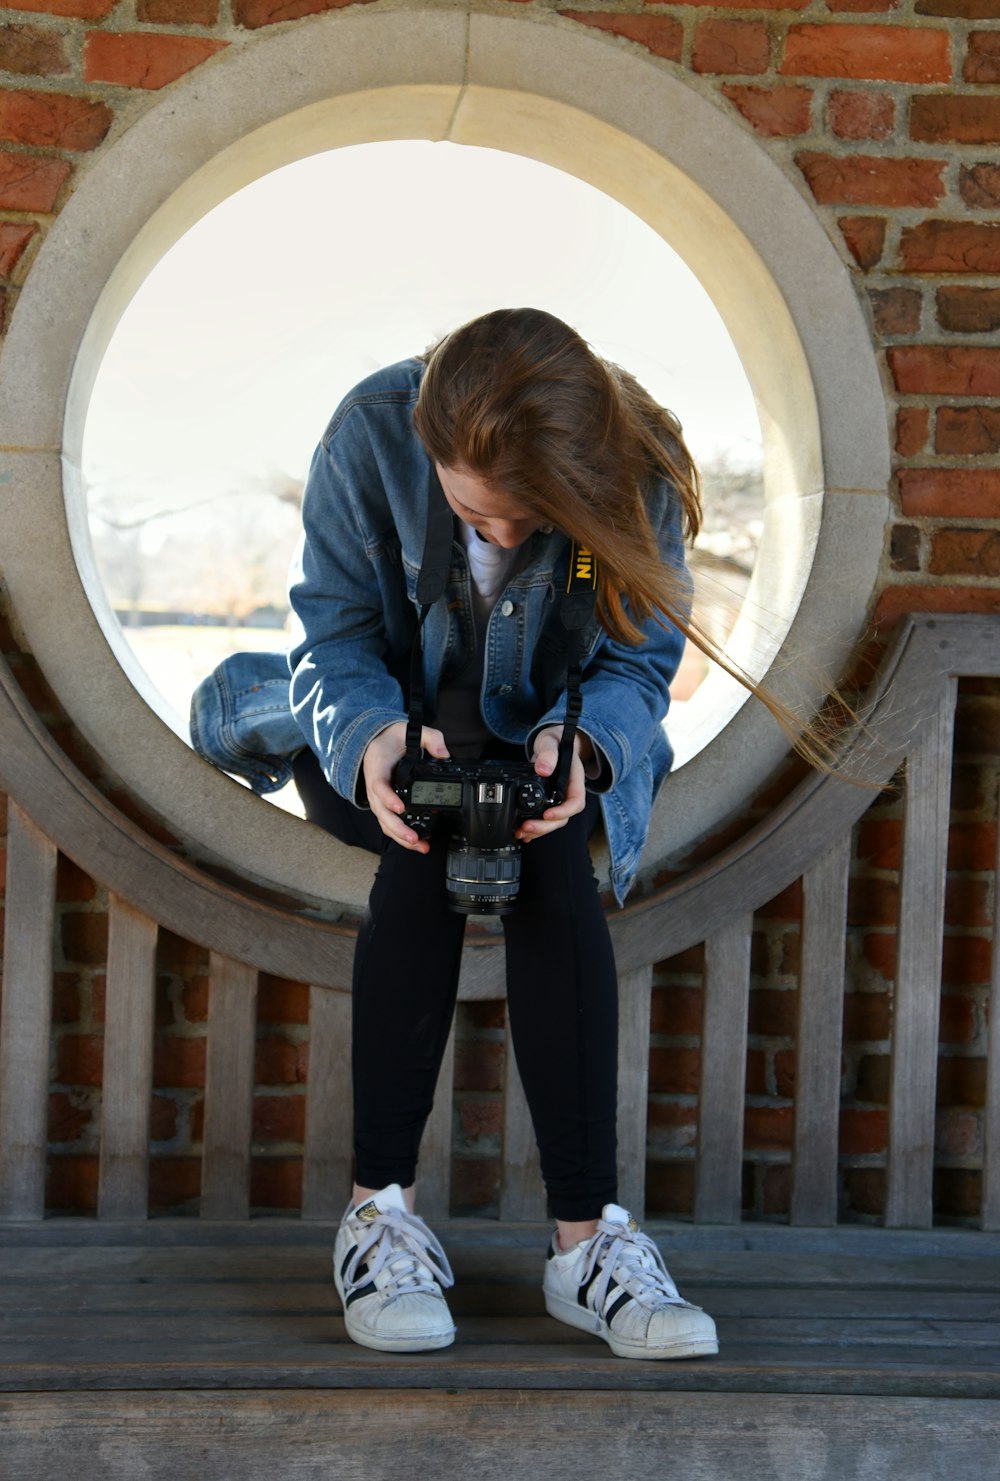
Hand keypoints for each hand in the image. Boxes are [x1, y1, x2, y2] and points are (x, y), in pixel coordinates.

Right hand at [362, 722, 448, 852]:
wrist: (374, 741)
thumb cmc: (390, 738)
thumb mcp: (407, 729)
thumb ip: (429, 737)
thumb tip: (444, 754)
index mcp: (377, 766)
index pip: (378, 785)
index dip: (388, 798)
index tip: (400, 807)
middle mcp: (374, 785)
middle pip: (381, 812)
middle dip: (397, 828)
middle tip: (414, 838)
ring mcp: (377, 797)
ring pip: (384, 822)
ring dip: (400, 837)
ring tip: (419, 846)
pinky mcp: (383, 804)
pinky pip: (388, 823)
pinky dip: (400, 835)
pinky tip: (417, 843)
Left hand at [516, 727, 589, 842]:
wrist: (552, 742)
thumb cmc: (554, 741)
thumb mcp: (550, 742)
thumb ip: (548, 753)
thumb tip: (544, 769)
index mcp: (574, 780)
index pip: (576, 802)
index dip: (563, 811)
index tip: (547, 814)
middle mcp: (568, 793)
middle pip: (563, 817)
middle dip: (545, 826)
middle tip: (527, 827)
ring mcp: (558, 799)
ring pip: (553, 822)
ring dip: (538, 830)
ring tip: (521, 832)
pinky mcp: (548, 802)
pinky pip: (545, 819)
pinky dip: (535, 828)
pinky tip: (524, 833)